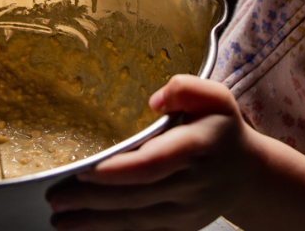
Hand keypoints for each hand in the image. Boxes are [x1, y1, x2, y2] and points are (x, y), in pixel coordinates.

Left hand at [46, 75, 261, 230]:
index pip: (154, 163)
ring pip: (137, 220)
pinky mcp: (181, 227)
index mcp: (197, 147)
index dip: (119, 172)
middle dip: (93, 200)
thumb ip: (186, 88)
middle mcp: (192, 184)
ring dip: (96, 223)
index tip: (86, 173)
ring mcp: (187, 211)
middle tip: (56, 197)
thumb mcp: (214, 97)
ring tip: (61, 220)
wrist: (249, 174)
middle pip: (137, 195)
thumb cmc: (221, 129)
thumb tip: (155, 100)